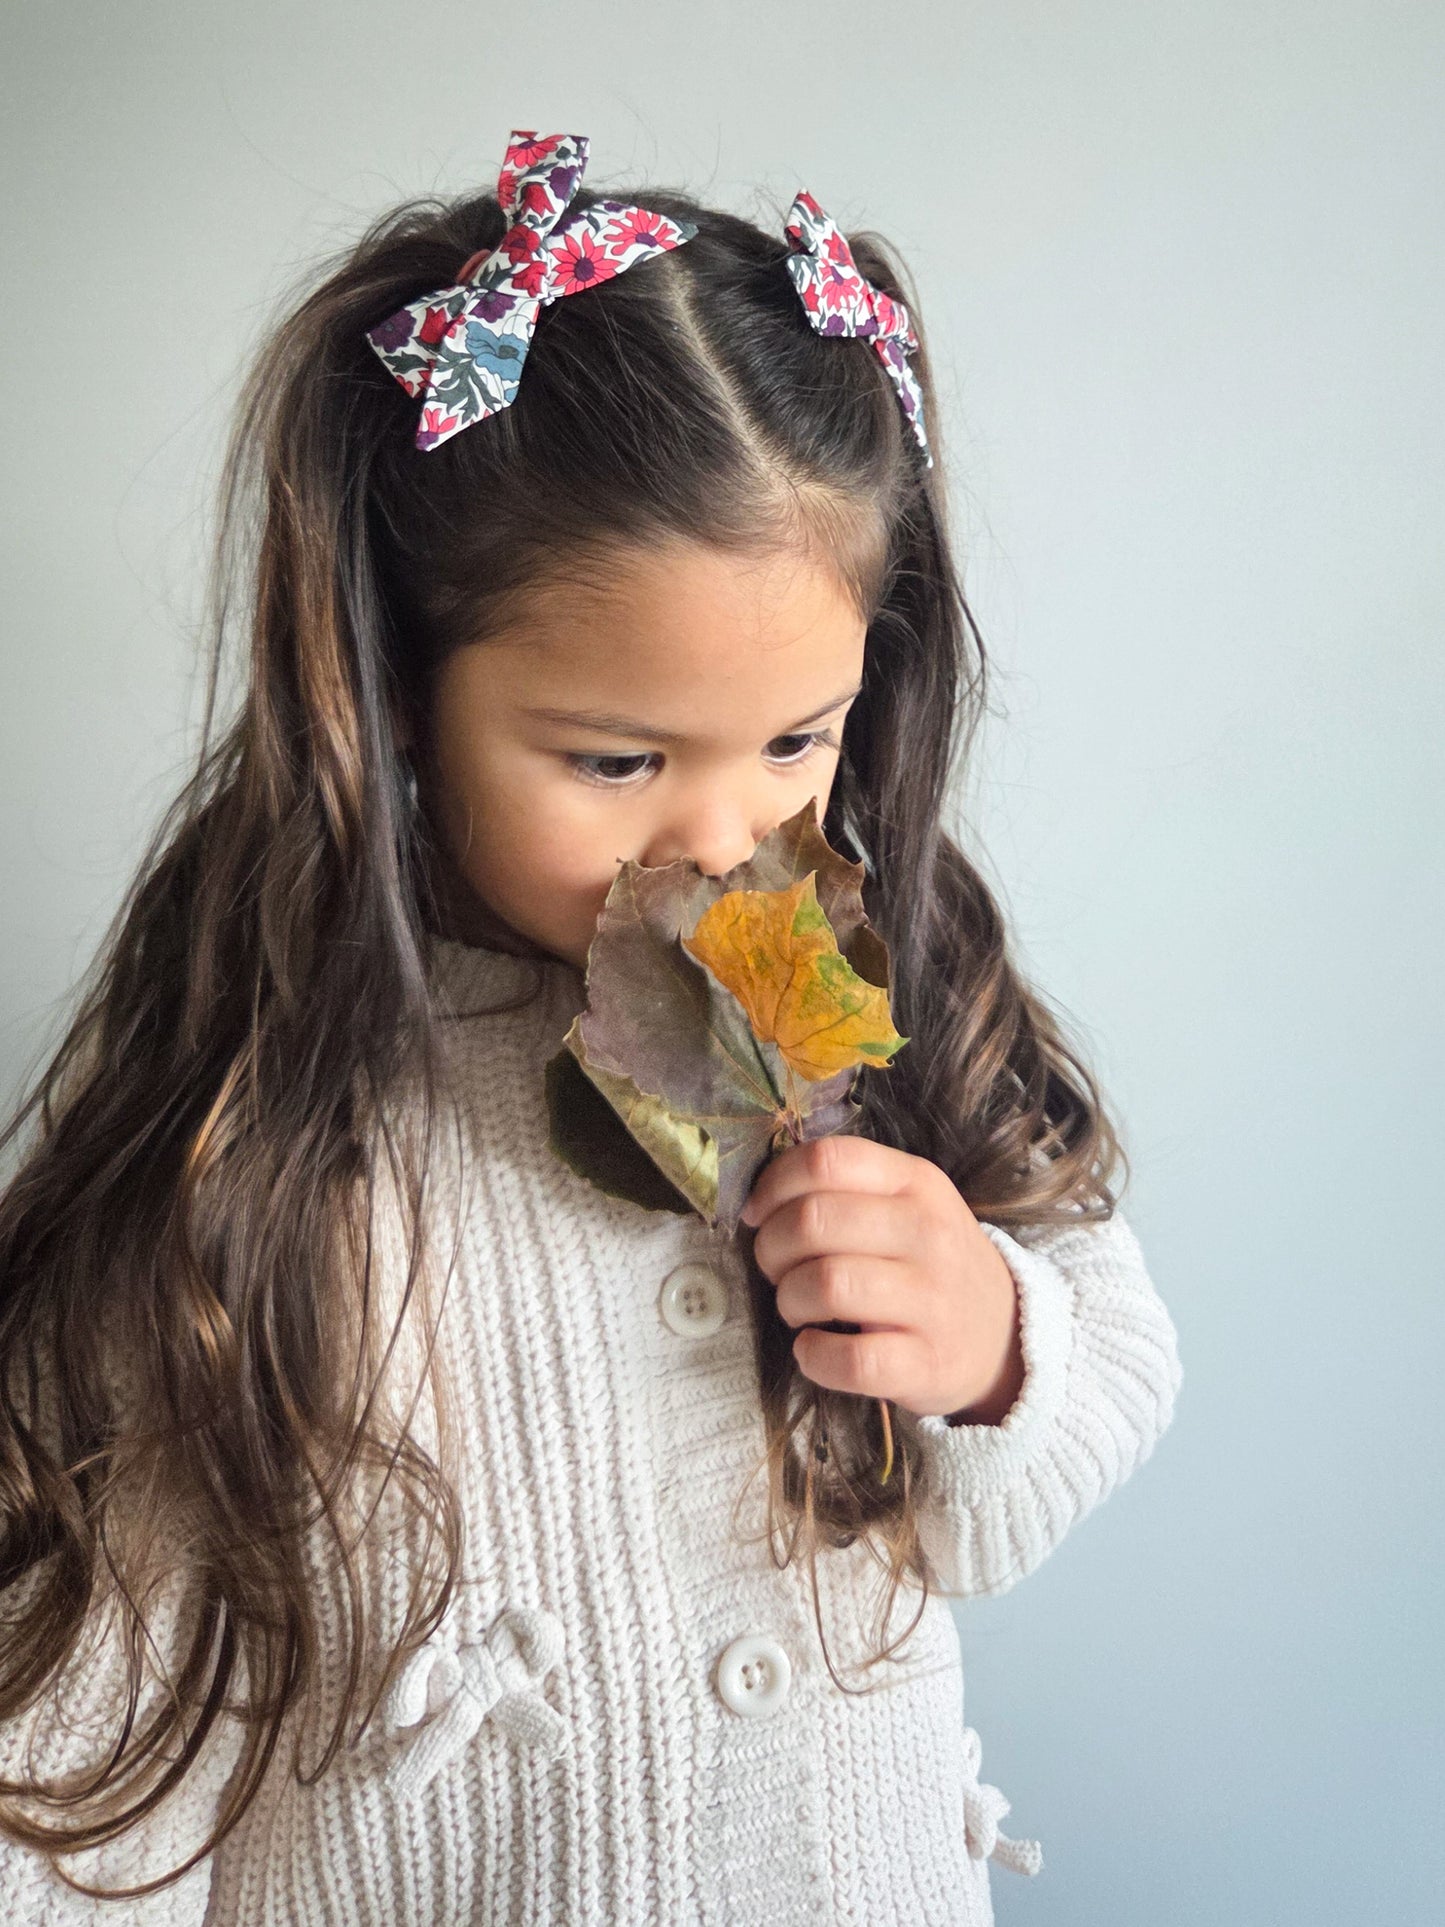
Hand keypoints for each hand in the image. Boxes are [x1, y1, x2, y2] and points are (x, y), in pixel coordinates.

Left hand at [739, 1135, 1025, 1424]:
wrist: (1004, 1337)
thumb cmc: (930, 1263)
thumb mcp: (907, 1206)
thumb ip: (844, 1189)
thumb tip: (757, 1201)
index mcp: (917, 1183)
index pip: (827, 1160)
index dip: (774, 1185)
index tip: (758, 1214)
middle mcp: (929, 1233)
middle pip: (814, 1220)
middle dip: (771, 1247)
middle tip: (776, 1268)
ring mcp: (933, 1300)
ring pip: (824, 1284)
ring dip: (788, 1299)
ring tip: (797, 1307)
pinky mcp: (927, 1363)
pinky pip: (848, 1359)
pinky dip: (812, 1356)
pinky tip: (813, 1349)